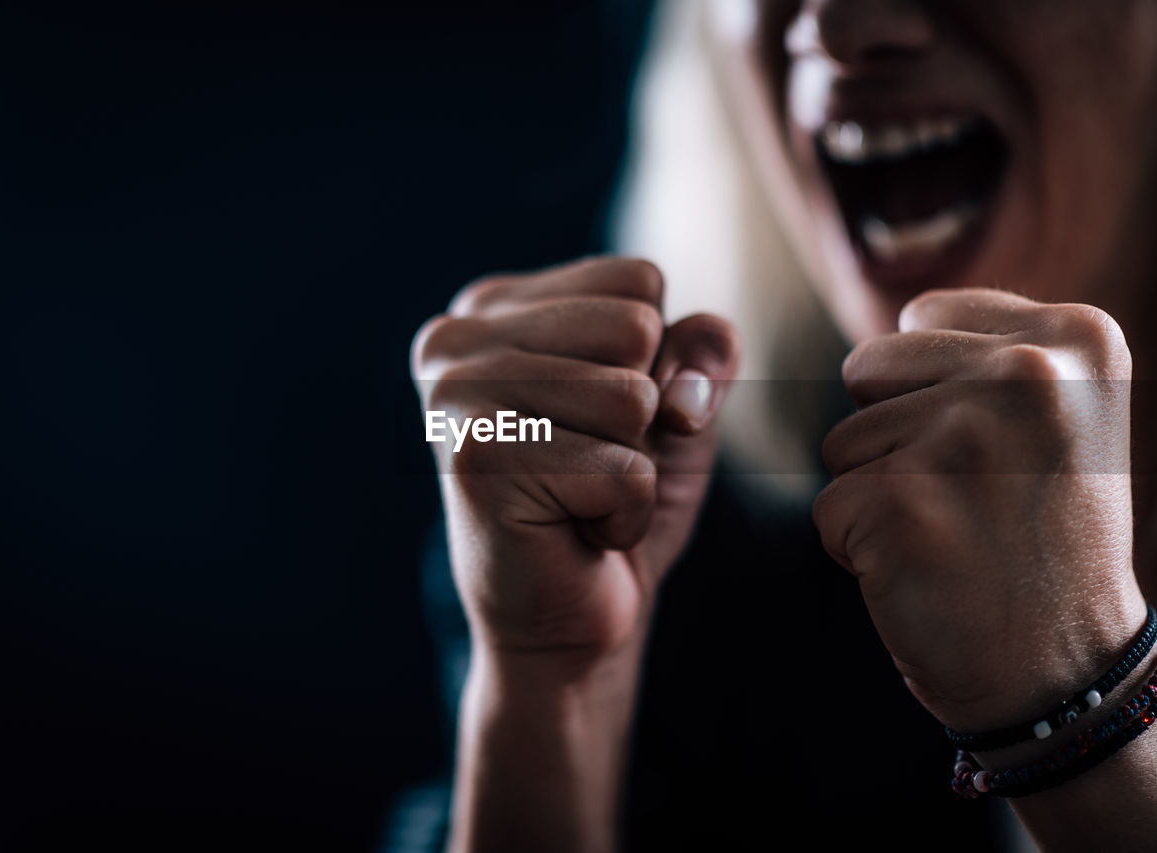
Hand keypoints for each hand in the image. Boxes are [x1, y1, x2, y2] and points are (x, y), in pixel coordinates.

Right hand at [411, 257, 738, 669]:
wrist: (565, 619)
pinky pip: (626, 472)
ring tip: (578, 495)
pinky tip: (572, 531)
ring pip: (632, 398)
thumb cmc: (612, 499)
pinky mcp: (478, 461)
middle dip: (646, 410)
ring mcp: (458, 397)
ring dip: (636, 466)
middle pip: (636, 328)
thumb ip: (698, 352)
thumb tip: (691, 376)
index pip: (637, 277)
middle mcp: (458, 339)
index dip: (655, 356)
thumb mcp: (675, 406)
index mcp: (495, 307)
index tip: (601, 417)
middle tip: (588, 462)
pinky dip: (625, 516)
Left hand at [813, 288, 1147, 730]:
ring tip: (952, 534)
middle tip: (968, 497)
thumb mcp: (1061, 416)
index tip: (997, 452)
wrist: (1065, 670)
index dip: (932, 390)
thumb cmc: (1043, 539)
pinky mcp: (902, 503)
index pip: (921, 317)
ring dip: (876, 494)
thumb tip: (893, 324)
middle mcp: (1026, 373)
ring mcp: (963, 438)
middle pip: (867, 368)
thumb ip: (988, 353)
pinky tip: (926, 571)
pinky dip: (858, 549)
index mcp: (1075, 337)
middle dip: (892, 435)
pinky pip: (828, 507)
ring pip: (843, 441)